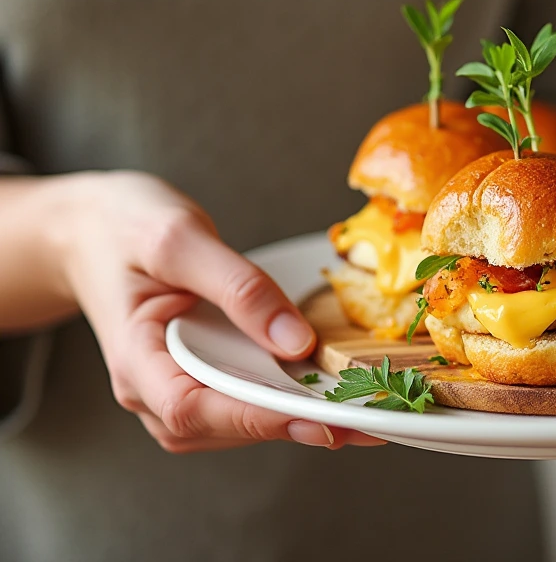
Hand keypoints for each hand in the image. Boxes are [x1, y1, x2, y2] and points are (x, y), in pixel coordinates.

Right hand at [49, 171, 381, 452]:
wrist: (94, 228)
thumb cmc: (125, 227)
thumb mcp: (179, 239)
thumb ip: (237, 287)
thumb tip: (296, 341)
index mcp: (134, 358)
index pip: (193, 407)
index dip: (258, 416)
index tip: (317, 414)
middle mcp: (153, 386)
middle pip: (224, 424)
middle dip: (295, 424)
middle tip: (365, 419)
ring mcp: (176, 382)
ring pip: (238, 420)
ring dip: (297, 417)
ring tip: (361, 409)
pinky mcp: (201, 370)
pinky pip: (244, 394)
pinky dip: (287, 396)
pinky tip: (330, 388)